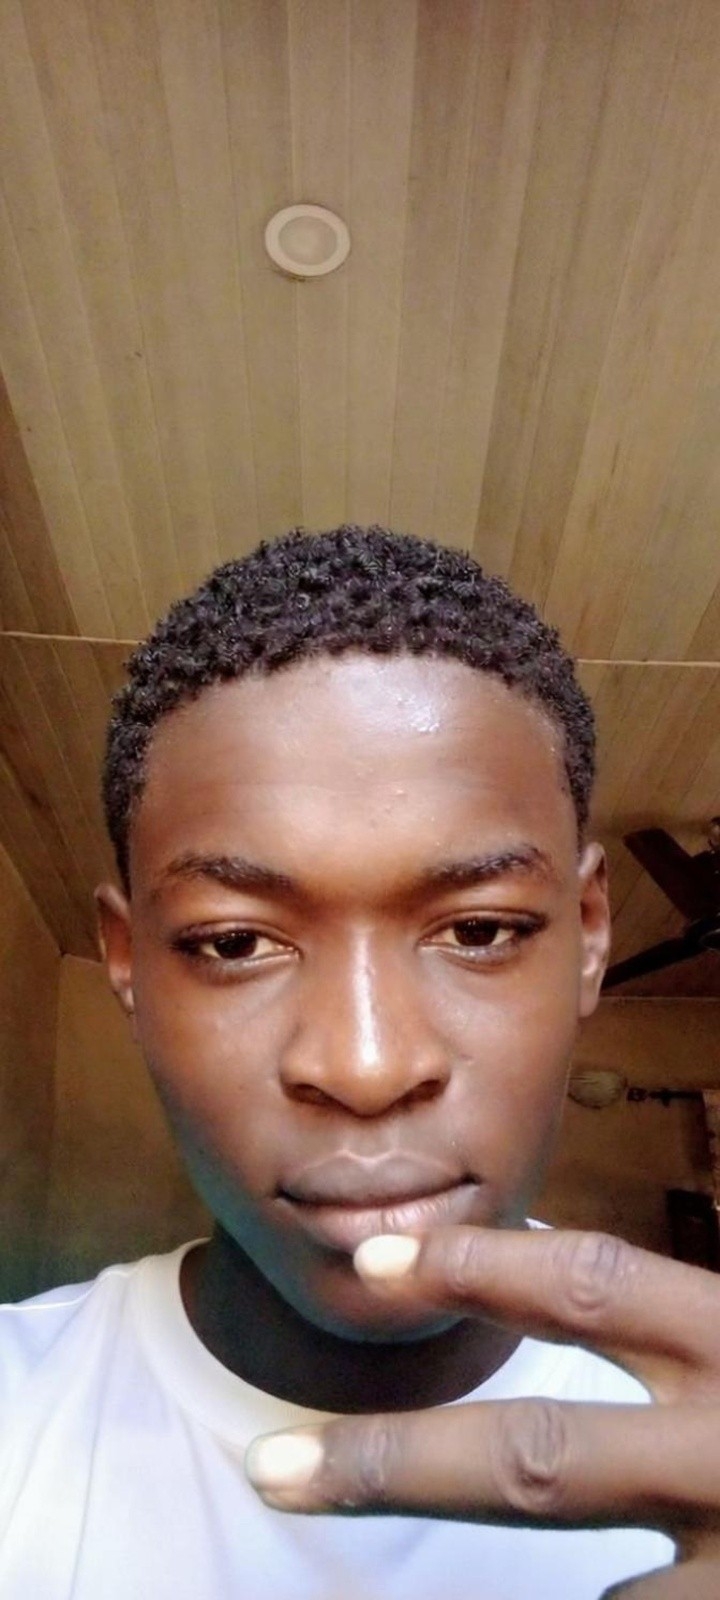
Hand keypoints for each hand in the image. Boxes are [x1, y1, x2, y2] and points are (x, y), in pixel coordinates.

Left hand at [244, 1226, 719, 1597]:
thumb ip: (685, 1332)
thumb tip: (563, 1286)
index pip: (591, 1284)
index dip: (474, 1266)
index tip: (368, 1260)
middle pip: (537, 1460)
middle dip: (393, 1464)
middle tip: (275, 1468)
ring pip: (575, 1583)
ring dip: (471, 1554)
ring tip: (376, 1530)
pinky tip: (598, 1587)